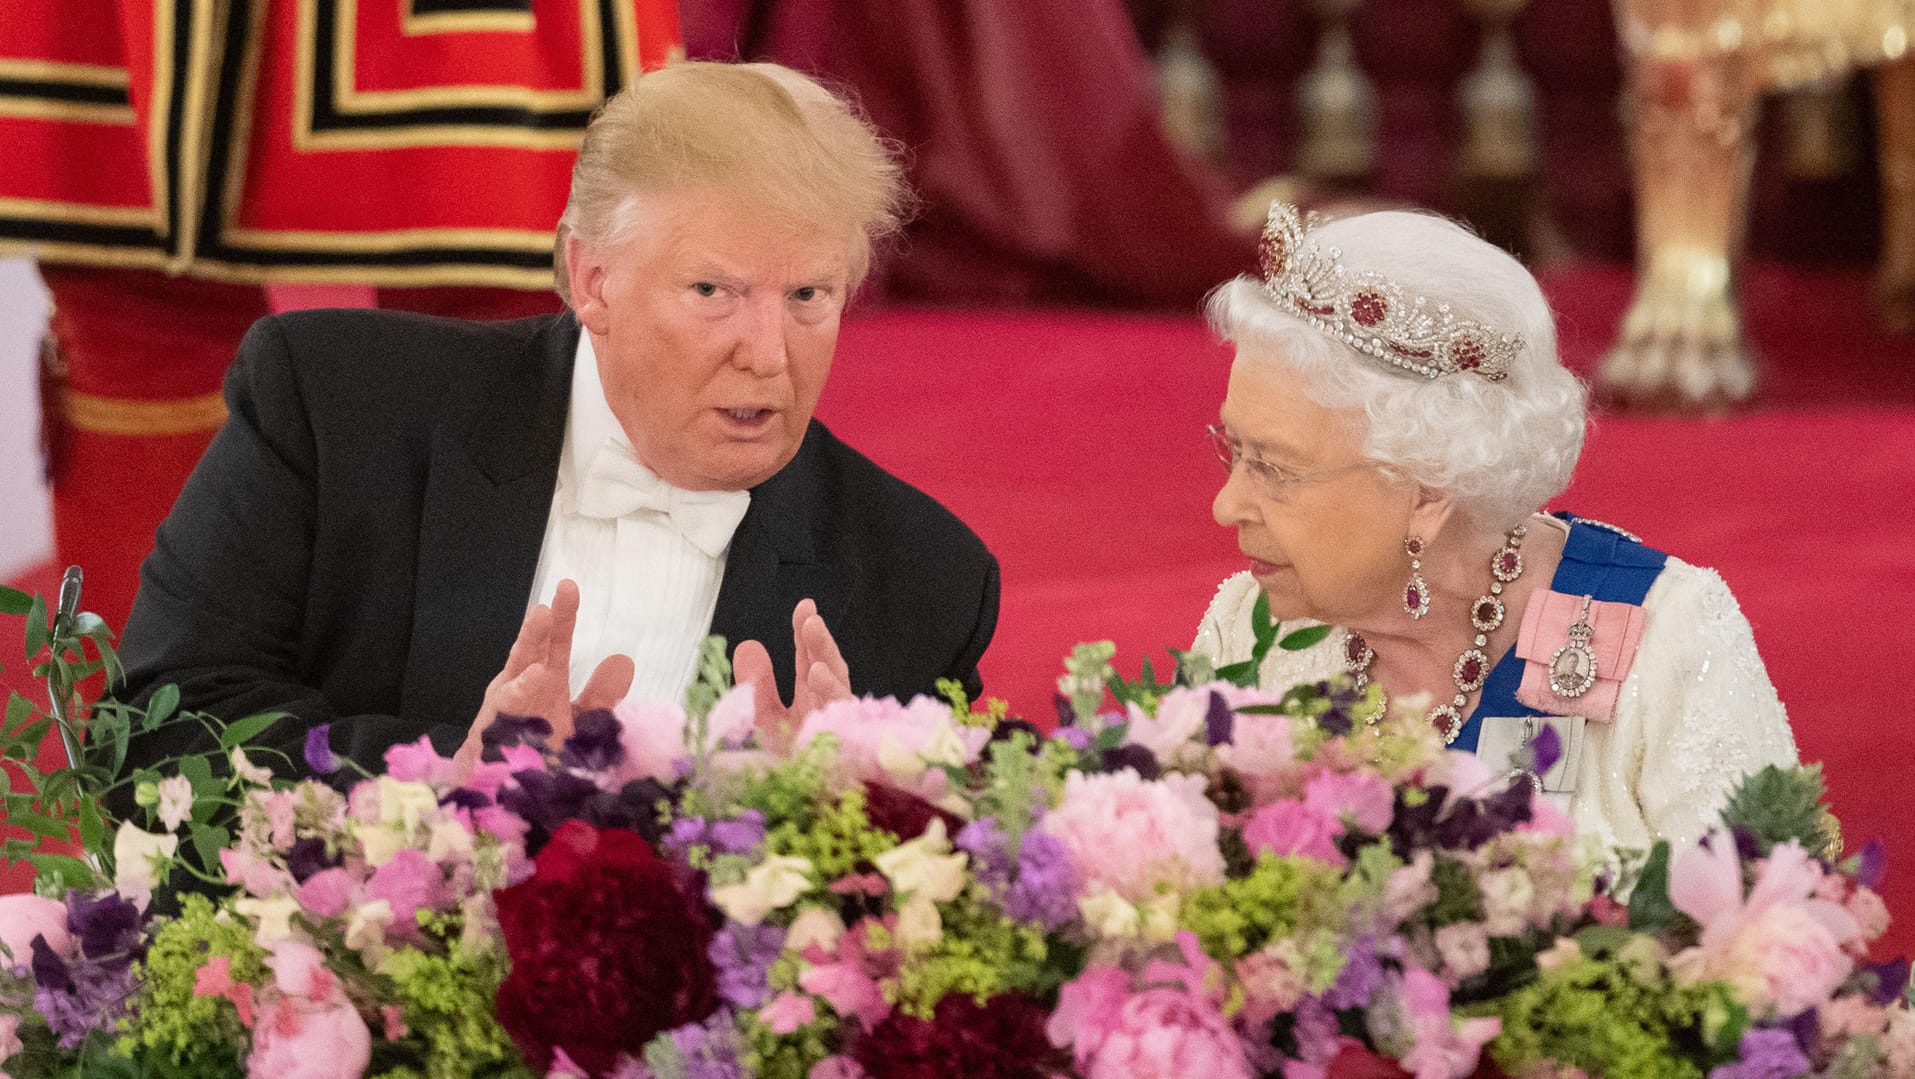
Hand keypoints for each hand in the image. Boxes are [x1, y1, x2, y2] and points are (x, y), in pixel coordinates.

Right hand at [454, 579, 632, 776]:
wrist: (511, 795)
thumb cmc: (541, 755)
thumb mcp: (580, 724)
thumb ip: (599, 697)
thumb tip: (619, 663)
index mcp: (545, 681)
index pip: (556, 643)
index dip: (564, 617)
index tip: (569, 588)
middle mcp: (524, 685)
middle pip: (536, 648)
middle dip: (547, 622)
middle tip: (562, 591)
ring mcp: (507, 704)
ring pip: (518, 667)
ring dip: (530, 641)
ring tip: (542, 615)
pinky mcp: (493, 726)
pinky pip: (509, 706)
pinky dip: (523, 688)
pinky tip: (538, 674)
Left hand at [734, 598, 851, 751]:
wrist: (786, 806)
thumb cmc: (778, 765)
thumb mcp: (760, 719)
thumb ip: (758, 685)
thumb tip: (751, 647)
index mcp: (808, 699)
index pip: (810, 659)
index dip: (807, 633)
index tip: (804, 605)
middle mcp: (824, 708)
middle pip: (827, 665)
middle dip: (819, 639)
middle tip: (809, 615)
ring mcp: (832, 723)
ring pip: (838, 682)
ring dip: (826, 654)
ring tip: (812, 630)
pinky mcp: (837, 739)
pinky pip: (838, 709)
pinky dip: (829, 688)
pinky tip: (818, 672)